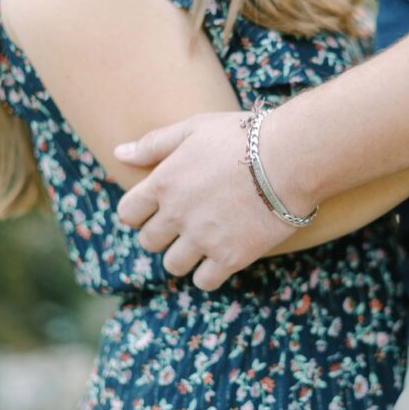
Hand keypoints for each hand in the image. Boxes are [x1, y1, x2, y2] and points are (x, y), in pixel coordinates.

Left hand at [114, 111, 298, 289]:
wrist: (290, 158)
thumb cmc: (243, 137)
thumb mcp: (194, 128)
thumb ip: (154, 143)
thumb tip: (118, 154)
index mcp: (163, 182)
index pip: (128, 213)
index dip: (139, 214)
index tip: (156, 210)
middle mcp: (177, 214)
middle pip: (149, 242)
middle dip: (162, 234)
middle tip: (185, 223)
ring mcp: (203, 238)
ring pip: (173, 265)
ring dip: (183, 256)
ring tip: (203, 241)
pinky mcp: (231, 257)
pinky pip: (204, 281)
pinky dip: (208, 274)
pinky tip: (221, 256)